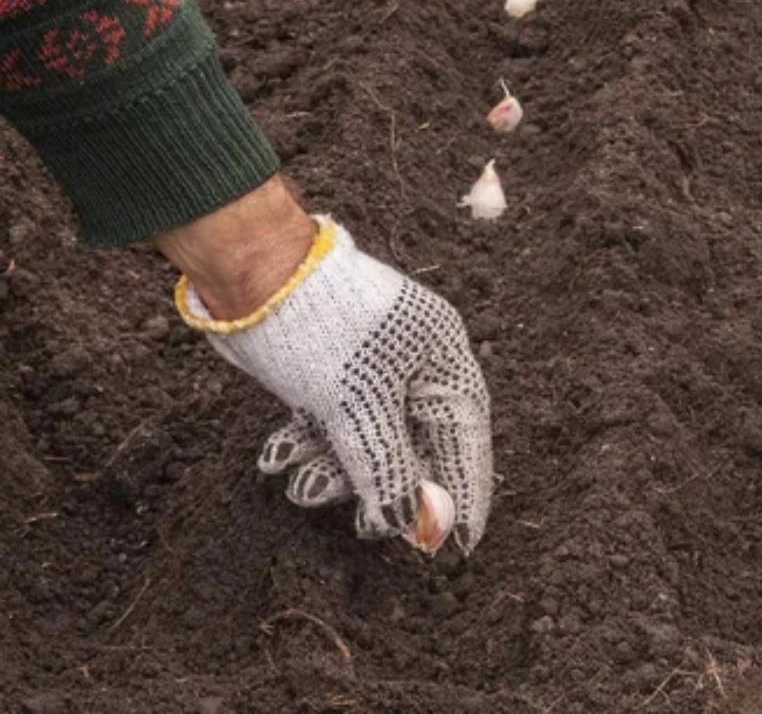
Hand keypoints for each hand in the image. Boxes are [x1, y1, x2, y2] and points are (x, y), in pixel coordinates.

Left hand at [157, 178, 492, 554]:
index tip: (460, 543)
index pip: (465, 434)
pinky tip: (279, 457)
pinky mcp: (329, 371)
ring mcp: (370, 365)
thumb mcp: (357, 408)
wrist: (248, 268)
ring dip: (335, 470)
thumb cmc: (317, 326)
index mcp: (441, 354)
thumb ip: (388, 470)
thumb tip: (412, 527)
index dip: (463, 490)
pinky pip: (332, 423)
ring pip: (366, 438)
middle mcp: (413, 360)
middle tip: (365, 527)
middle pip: (413, 443)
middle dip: (383, 486)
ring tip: (301, 486)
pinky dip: (310, 445)